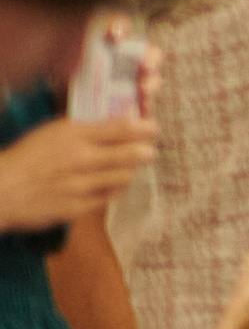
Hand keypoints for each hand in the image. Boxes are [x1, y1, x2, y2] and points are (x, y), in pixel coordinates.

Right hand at [0, 117, 155, 233]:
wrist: (1, 190)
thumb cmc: (26, 157)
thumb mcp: (53, 132)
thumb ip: (88, 128)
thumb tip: (122, 120)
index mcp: (72, 135)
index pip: (119, 130)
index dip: (144, 128)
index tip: (154, 128)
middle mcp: (80, 159)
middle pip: (130, 155)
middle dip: (145, 152)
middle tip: (150, 151)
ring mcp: (81, 185)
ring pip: (123, 177)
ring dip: (130, 171)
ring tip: (128, 166)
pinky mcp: (79, 207)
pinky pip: (109, 197)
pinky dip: (114, 189)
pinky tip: (111, 184)